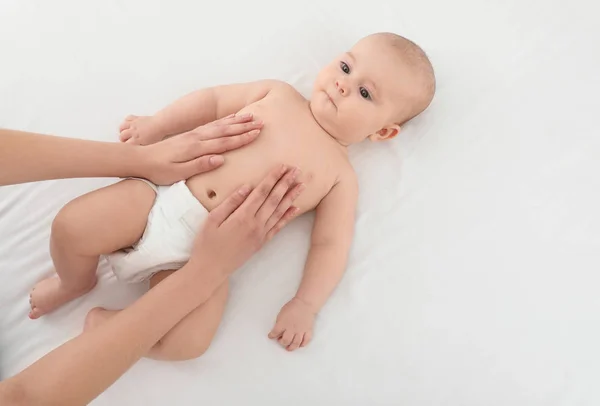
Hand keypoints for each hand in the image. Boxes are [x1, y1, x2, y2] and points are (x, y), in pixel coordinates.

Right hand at [119, 115, 163, 144]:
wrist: (161, 124)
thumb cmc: (157, 135)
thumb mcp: (149, 145)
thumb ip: (141, 147)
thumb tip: (136, 150)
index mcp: (136, 139)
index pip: (126, 145)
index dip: (126, 147)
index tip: (128, 148)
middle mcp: (133, 131)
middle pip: (122, 136)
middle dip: (123, 139)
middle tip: (126, 141)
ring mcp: (133, 124)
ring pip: (122, 126)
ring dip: (122, 130)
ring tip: (126, 133)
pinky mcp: (136, 118)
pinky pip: (127, 118)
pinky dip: (127, 121)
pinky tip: (129, 124)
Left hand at [137, 113, 262, 184]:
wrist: (139, 159)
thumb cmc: (158, 170)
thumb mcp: (178, 173)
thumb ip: (199, 165)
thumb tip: (220, 159)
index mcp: (196, 148)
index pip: (224, 142)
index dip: (242, 138)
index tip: (257, 134)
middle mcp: (196, 138)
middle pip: (225, 130)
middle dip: (244, 127)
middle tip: (260, 122)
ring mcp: (193, 135)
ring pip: (219, 125)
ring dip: (236, 121)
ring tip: (250, 116)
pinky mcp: (190, 135)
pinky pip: (211, 125)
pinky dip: (223, 121)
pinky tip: (230, 119)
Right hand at [188, 165, 304, 277]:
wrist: (211, 269)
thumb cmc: (206, 244)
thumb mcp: (212, 220)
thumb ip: (230, 203)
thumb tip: (246, 187)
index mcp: (242, 216)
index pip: (261, 192)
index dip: (273, 178)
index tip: (282, 166)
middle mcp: (255, 224)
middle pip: (274, 199)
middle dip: (286, 183)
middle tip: (297, 170)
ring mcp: (261, 234)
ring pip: (280, 212)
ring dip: (291, 197)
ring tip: (302, 185)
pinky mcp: (262, 242)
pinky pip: (279, 227)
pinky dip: (288, 217)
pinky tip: (296, 208)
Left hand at [268, 297, 315, 350]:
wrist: (305, 303)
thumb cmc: (292, 306)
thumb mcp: (281, 313)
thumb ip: (279, 322)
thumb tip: (278, 330)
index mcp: (283, 324)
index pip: (275, 333)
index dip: (271, 336)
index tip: (271, 336)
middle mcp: (291, 329)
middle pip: (285, 341)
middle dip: (282, 343)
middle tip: (281, 342)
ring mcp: (300, 331)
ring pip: (295, 343)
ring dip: (291, 347)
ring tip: (289, 348)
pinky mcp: (307, 331)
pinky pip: (306, 340)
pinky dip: (303, 344)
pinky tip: (300, 345)